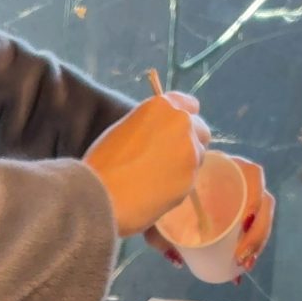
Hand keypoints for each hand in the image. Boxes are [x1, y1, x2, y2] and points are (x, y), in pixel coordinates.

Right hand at [85, 91, 211, 237]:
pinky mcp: (191, 180)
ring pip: (198, 156)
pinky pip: (189, 180)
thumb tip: (161, 134)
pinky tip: (157, 191)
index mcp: (163, 106)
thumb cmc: (102, 162)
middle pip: (201, 130)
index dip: (183, 119)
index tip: (176, 130)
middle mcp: (182, 124)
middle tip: (169, 157)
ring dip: (185, 164)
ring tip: (160, 177)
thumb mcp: (125, 128)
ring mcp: (190, 153)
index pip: (190, 104)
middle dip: (190, 141)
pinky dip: (178, 184)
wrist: (101, 196)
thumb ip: (151, 125)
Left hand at [148, 158, 275, 271]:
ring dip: (258, 241)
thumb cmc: (159, 189)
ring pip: (263, 215)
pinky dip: (253, 244)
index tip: (243, 224)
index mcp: (222, 166)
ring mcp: (242, 193)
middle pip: (263, 200)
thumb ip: (160, 233)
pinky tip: (246, 263)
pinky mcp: (241, 208)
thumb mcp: (158, 208)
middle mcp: (238, 177)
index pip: (252, 174)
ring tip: (244, 264)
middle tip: (240, 257)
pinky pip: (255, 224)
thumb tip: (178, 259)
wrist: (152, 182)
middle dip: (258, 233)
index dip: (254, 198)